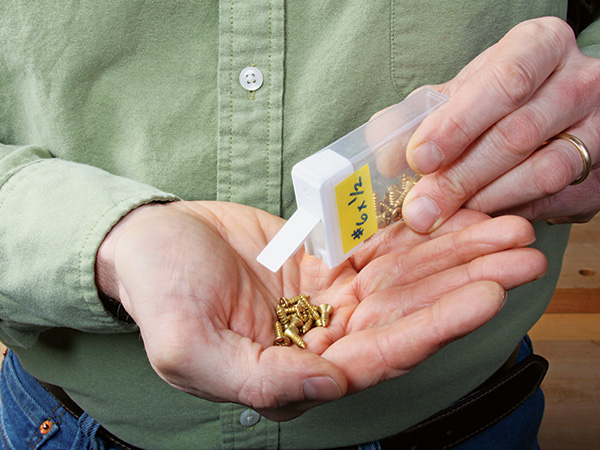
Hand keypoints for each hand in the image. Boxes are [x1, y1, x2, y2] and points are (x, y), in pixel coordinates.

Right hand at [96, 201, 545, 420]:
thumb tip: (332, 386)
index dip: (434, 326)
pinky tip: (454, 213)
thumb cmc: (158, 292)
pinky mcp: (326, 264)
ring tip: (507, 227)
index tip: (487, 294)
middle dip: (464, 283)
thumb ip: (258, 378)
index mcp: (293, 372)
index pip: (378, 354)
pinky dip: (417, 231)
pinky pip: (379, 246)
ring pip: (402, 278)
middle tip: (521, 251)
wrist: (147, 243)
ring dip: (453, 252)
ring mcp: (327, 300)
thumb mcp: (188, 344)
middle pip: (406, 313)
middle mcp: (320, 340)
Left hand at [400, 17, 599, 231]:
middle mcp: (577, 81)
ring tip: (444, 215)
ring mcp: (597, 127)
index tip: (420, 158)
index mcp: (538, 46)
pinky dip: (509, 212)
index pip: (502, 81)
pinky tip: (477, 218)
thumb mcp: (462, 94)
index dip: (458, 124)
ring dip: (484, 200)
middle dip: (461, 176)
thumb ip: (419, 117)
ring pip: (542, 171)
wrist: (558, 116)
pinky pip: (553, 199)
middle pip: (517, 133)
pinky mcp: (599, 171)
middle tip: (421, 208)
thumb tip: (381, 159)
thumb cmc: (499, 101)